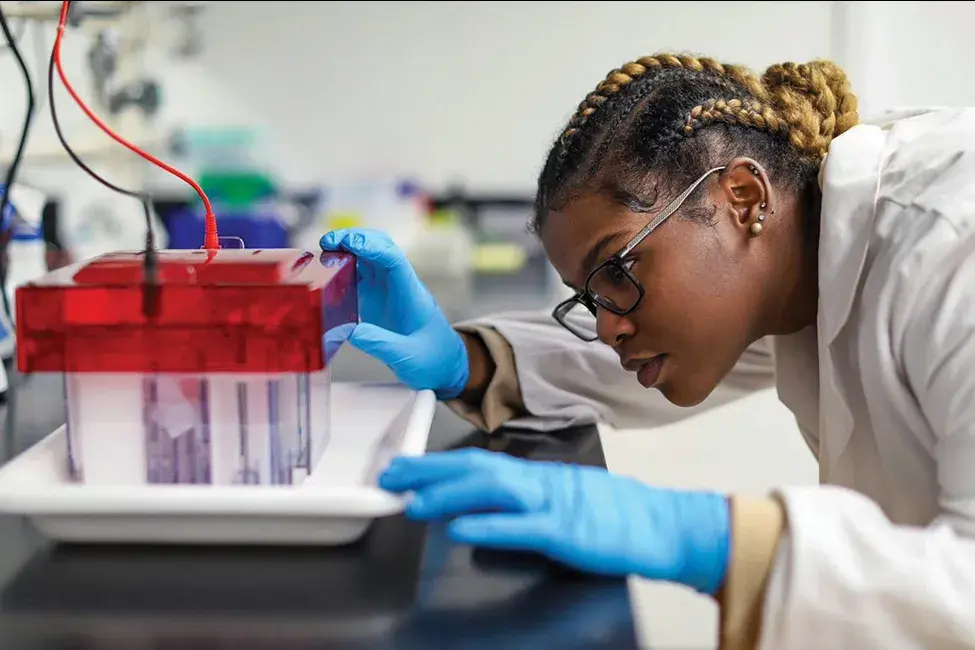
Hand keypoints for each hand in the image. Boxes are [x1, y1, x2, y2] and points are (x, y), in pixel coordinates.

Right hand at [320, 228, 468, 398]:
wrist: (444, 366)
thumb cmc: (433, 359)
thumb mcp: (408, 358)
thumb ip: (381, 345)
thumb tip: (350, 331)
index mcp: (411, 295)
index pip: (393, 260)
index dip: (371, 247)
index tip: (348, 243)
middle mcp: (399, 286)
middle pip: (380, 249)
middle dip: (354, 239)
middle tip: (327, 242)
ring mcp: (388, 291)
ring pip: (368, 258)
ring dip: (347, 251)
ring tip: (323, 254)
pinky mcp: (378, 299)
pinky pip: (360, 276)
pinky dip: (344, 270)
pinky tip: (328, 276)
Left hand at [380, 448, 730, 594]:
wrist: (663, 526)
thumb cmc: (616, 516)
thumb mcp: (565, 497)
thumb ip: (526, 499)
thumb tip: (484, 504)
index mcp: (537, 477)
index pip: (478, 463)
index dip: (437, 465)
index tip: (404, 467)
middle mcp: (539, 482)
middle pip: (475, 469)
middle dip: (429, 472)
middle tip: (390, 475)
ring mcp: (552, 504)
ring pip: (492, 491)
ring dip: (447, 495)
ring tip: (413, 502)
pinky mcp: (566, 531)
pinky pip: (522, 527)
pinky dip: (488, 526)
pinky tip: (460, 528)